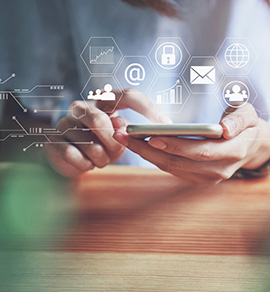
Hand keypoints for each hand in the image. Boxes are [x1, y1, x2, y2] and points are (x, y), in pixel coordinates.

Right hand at [46, 90, 170, 176]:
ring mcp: (65, 122)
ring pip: (88, 143)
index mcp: (104, 101)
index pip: (129, 95)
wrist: (72, 160)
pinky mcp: (53, 141)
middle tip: (115, 153)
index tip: (166, 125)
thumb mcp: (121, 137)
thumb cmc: (102, 145)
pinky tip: (86, 164)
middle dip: (112, 142)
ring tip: (100, 160)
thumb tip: (133, 131)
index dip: (149, 110)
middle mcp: (82, 107)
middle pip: (100, 120)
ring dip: (100, 159)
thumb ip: (130, 131)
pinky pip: (73, 156)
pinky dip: (85, 166)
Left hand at [113, 104, 269, 183]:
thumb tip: (225, 129)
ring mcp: (209, 178)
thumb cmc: (249, 125)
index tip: (153, 136)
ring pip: (173, 168)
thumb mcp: (251, 114)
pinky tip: (139, 145)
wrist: (255, 146)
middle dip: (150, 149)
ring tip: (125, 138)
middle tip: (126, 135)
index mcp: (234, 152)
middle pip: (180, 162)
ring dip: (147, 155)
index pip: (201, 151)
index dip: (176, 146)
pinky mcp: (199, 178)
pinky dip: (155, 158)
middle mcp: (220, 170)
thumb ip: (239, 119)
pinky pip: (173, 169)